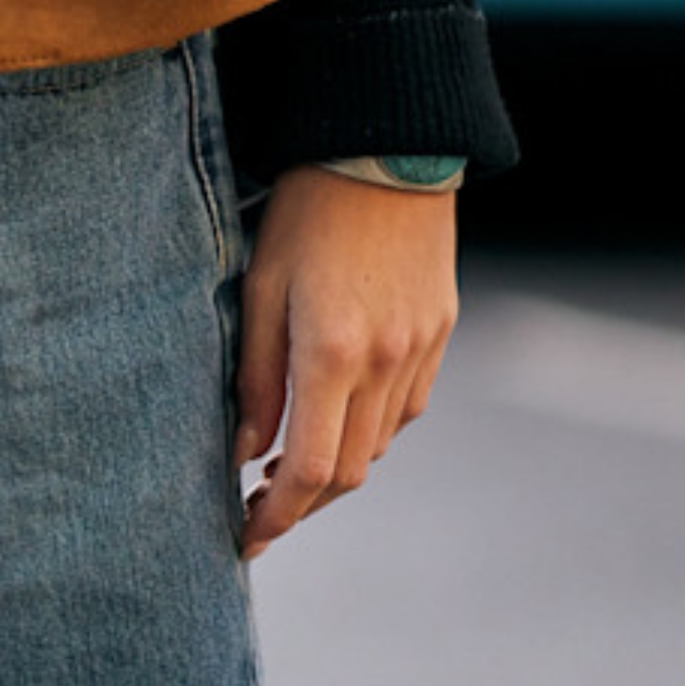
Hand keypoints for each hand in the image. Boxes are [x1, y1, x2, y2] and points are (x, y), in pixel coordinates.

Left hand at [231, 166, 457, 560]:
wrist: (385, 149)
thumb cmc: (305, 210)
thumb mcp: (259, 284)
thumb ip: (254, 375)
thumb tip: (244, 452)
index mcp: (333, 352)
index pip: (311, 470)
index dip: (278, 515)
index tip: (247, 536)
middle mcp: (385, 362)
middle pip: (350, 472)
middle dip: (304, 504)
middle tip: (261, 509)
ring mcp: (420, 350)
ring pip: (380, 445)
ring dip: (338, 469)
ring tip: (290, 467)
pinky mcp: (440, 333)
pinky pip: (406, 408)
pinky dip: (371, 430)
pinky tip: (339, 418)